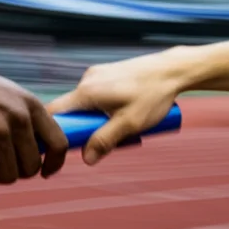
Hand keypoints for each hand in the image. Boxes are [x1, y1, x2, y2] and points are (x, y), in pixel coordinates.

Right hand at [0, 55, 67, 184]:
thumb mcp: (7, 94)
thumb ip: (21, 115)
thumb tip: (31, 145)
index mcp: (31, 105)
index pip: (59, 143)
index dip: (54, 163)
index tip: (45, 171)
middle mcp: (19, 119)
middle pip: (32, 165)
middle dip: (17, 173)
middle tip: (0, 168)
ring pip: (8, 174)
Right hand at [47, 49, 184, 165]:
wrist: (173, 70)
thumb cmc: (153, 95)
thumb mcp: (129, 124)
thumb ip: (105, 141)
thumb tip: (87, 159)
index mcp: (87, 91)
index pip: (55, 112)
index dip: (55, 131)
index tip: (64, 147)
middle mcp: (87, 80)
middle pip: (71, 110)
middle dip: (83, 128)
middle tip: (102, 139)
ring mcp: (97, 75)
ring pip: (85, 103)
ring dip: (95, 118)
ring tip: (120, 124)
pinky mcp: (107, 73)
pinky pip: (96, 95)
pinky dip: (103, 107)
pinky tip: (123, 111)